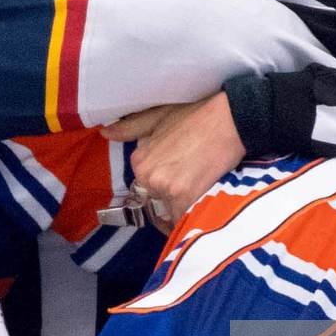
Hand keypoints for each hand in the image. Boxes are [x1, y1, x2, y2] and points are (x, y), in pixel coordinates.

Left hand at [103, 92, 245, 230]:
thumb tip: (105, 133)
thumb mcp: (159, 116)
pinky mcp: (185, 199)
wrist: (231, 120)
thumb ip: (130, 128)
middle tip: (196, 178)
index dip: (165, 183)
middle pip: (159, 201)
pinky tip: (207, 200)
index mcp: (140, 161)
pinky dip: (195, 216)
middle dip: (174, 196)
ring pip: (172, 212)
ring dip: (186, 206)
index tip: (182, 175)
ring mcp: (165, 189)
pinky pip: (185, 219)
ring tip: (204, 187)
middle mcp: (148, 177)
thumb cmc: (197, 116)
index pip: (147, 187)